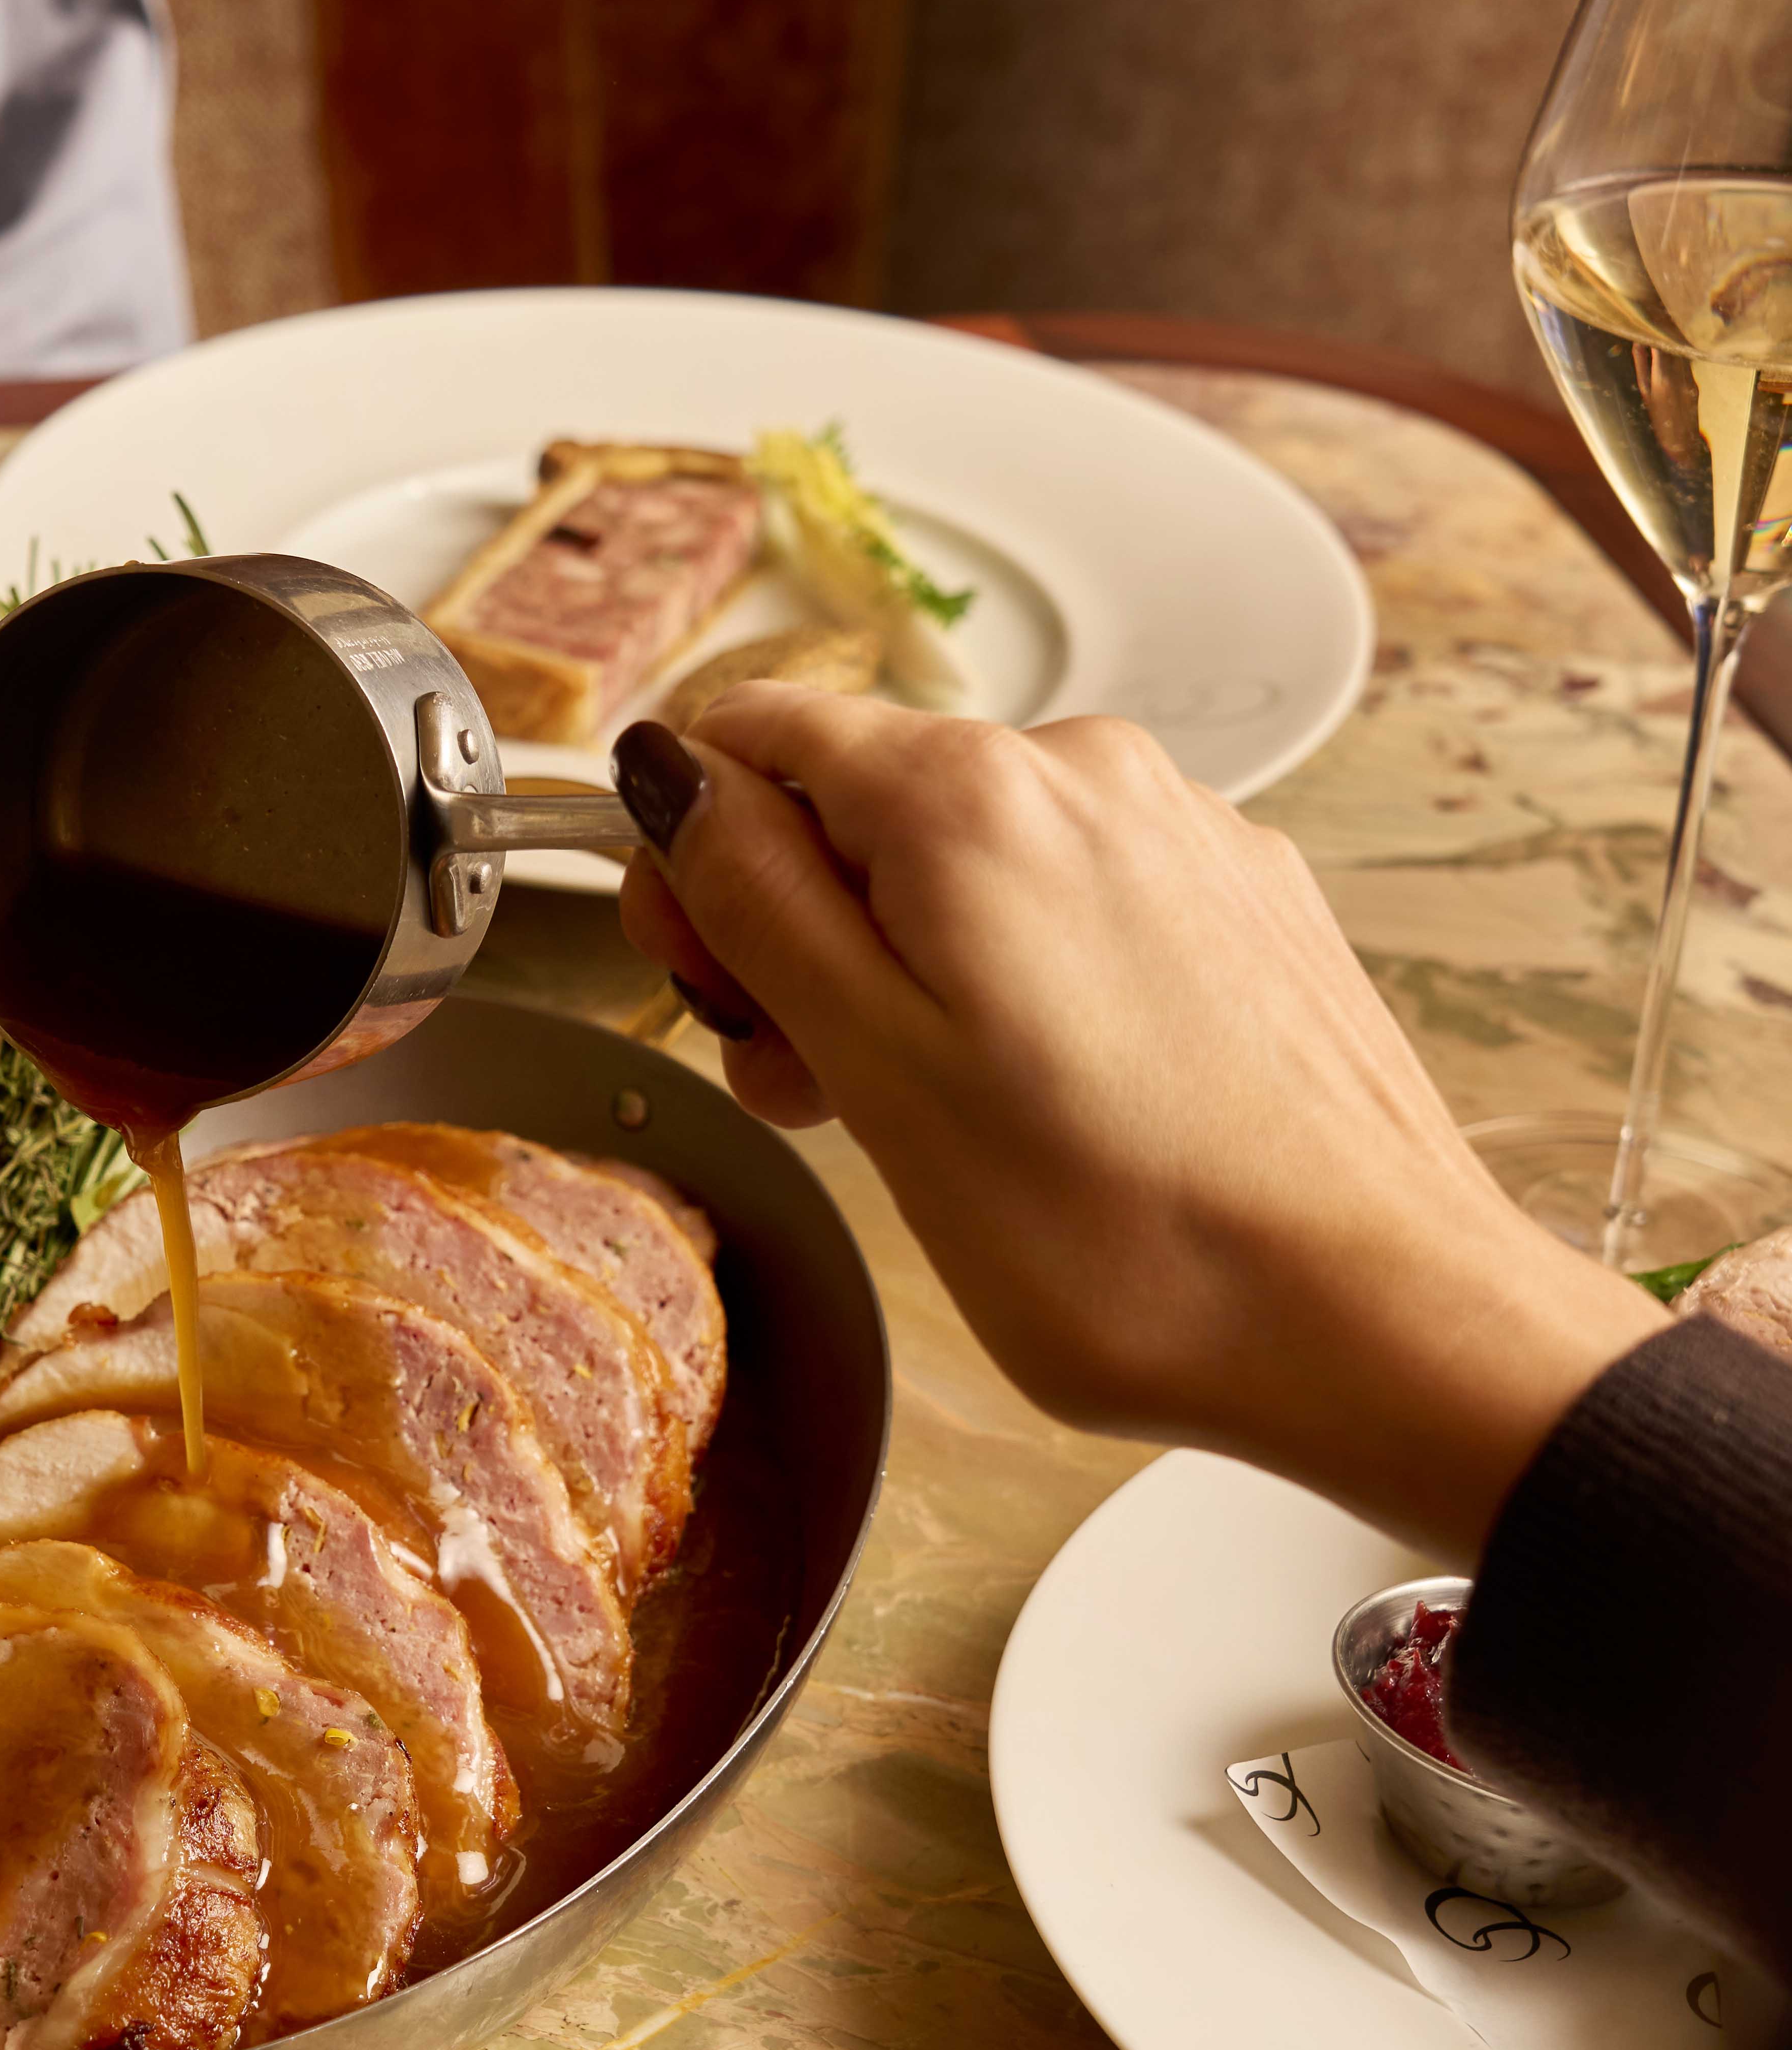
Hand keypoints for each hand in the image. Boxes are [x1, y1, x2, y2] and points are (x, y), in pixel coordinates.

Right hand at [612, 694, 1666, 1555]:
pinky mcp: (1248, 904)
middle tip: (812, 1089)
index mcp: (970, 791)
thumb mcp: (874, 1068)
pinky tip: (1052, 1104)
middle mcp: (1088, 769)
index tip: (706, 982)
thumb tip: (670, 770)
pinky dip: (1023, 980)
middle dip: (803, 931)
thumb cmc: (1124, 1232)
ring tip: (934, 1122)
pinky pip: (1080, 902)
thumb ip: (755, 897)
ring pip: (973, 863)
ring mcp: (1184, 832)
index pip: (756, 733)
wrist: (1378, 1316)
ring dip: (910, 969)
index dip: (694, 852)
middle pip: (866, 802)